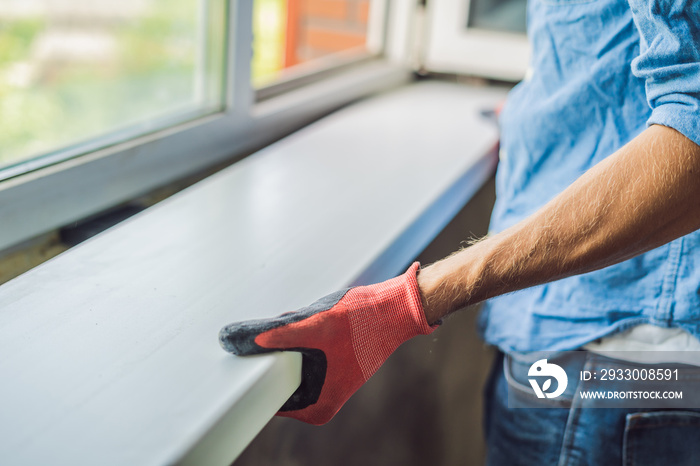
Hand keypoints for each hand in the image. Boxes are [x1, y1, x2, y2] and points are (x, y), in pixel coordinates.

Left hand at [218, 262, 436, 424]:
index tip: (236, 348)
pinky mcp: (328, 362)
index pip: (264, 392)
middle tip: (279, 328)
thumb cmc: (364, 321)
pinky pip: (299, 349)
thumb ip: (270, 335)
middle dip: (270, 349)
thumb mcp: (311, 326)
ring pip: (285, 358)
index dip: (249, 366)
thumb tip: (232, 339)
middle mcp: (319, 399)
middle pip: (273, 374)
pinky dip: (298, 333)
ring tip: (306, 322)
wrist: (399, 307)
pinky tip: (311, 319)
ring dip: (285, 337)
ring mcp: (324, 380)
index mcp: (315, 406)